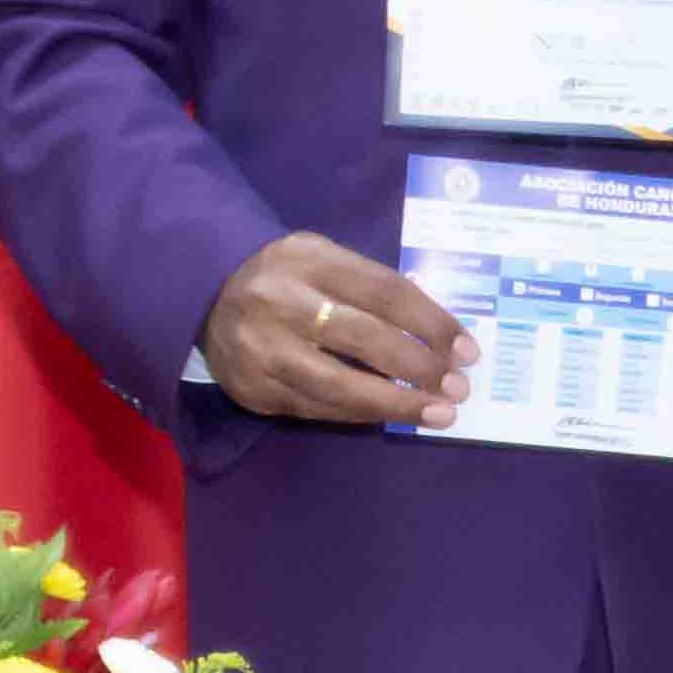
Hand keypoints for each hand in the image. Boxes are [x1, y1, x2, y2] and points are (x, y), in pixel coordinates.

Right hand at [200, 233, 477, 428]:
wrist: (205, 294)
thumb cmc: (286, 276)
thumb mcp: (322, 257)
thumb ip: (370, 286)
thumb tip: (437, 333)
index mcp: (307, 260)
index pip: (385, 292)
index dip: (432, 322)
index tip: (467, 349)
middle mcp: (281, 303)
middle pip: (365, 338)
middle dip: (420, 367)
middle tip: (459, 387)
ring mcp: (262, 350)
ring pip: (341, 386)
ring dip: (397, 404)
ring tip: (439, 414)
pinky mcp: (253, 390)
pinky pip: (318, 408)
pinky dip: (362, 414)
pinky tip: (392, 414)